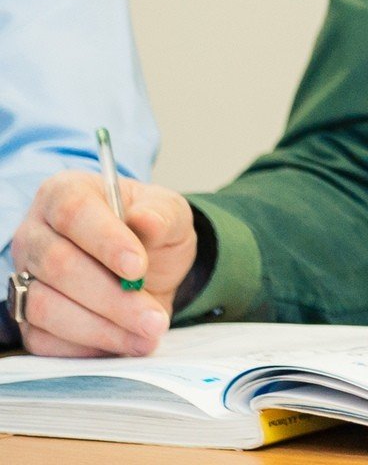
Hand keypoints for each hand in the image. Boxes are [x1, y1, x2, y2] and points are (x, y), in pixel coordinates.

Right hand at [9, 170, 198, 356]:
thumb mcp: (169, 213)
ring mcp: (25, 278)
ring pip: (46, 307)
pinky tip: (124, 343)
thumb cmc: (150, 230)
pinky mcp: (27, 318)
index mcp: (64, 193)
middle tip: (153, 317)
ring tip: (148, 335)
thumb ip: (161, 215)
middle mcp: (35, 234)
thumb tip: (146, 221)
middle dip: (111, 297)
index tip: (138, 267)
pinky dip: (87, 347)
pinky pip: (44, 340)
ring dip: (102, 328)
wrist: (145, 265)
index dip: (105, 241)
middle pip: (58, 265)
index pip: (73, 212)